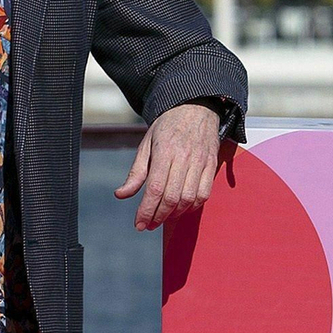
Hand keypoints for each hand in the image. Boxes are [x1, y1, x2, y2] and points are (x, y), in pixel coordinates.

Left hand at [115, 102, 220, 231]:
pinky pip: (204, 194)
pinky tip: (182, 209)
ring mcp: (200, 162)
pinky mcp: (211, 165)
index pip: (155, 188)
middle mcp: (184, 157)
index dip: (147, 210)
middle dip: (159, 216)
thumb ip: (136, 172)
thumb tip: (121, 195)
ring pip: (189, 198)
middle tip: (148, 225)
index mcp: (164, 151)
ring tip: (163, 217)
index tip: (139, 224)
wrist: (196, 107)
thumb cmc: (167, 127)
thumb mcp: (146, 144)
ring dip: (175, 214)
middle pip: (172, 197)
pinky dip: (193, 206)